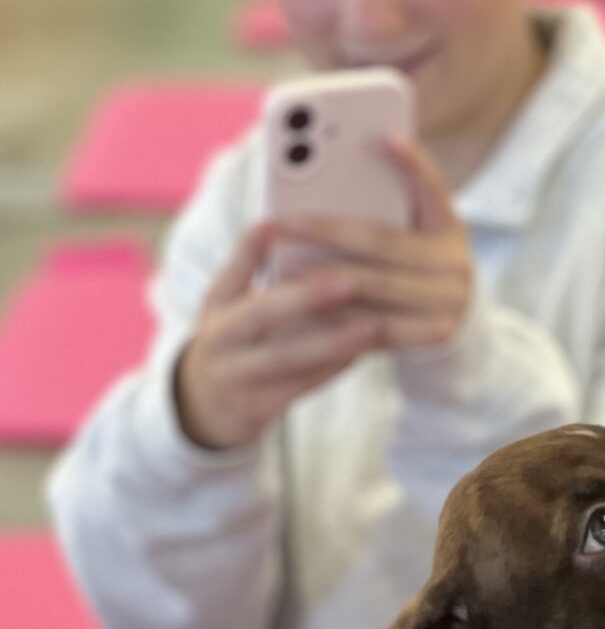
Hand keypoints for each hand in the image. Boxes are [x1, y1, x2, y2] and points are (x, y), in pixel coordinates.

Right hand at [175, 224, 384, 450]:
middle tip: (350, 282)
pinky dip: (334, 368)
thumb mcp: (228, 301)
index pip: (231, 272)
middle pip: (261, 315)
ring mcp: (238, 375)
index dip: (249, 250)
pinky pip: (302, 385)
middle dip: (305, 298)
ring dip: (333, 341)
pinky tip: (365, 352)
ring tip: (373, 325)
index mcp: (216, 305)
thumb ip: (249, 267)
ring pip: (287, 357)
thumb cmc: (233, 336)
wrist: (207, 403)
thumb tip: (273, 223)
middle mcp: (220, 339)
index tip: (271, 224)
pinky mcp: (259, 406)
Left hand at [267, 140, 474, 354]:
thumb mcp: (415, 233)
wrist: (456, 325)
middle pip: (383, 241)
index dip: (413, 164)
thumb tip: (346, 167)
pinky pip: (375, 325)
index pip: (433, 188)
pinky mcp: (437, 334)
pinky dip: (336, 316)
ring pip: (374, 285)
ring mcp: (451, 300)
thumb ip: (390, 205)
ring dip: (322, 275)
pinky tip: (303, 305)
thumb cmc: (415, 268)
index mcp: (451, 228)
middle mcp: (458, 262)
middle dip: (328, 231)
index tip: (386, 138)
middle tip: (285, 223)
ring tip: (282, 266)